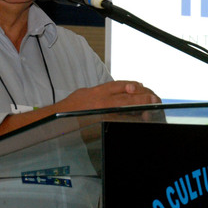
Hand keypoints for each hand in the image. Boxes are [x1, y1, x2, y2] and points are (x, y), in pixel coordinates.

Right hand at [0, 80, 159, 135]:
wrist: (52, 120)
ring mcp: (99, 111)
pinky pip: (118, 120)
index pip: (120, 85)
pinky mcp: (98, 122)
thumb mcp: (86, 94)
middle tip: (155, 99)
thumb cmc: (70, 109)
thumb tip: (124, 89)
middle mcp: (99, 99)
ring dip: (140, 107)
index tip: (145, 89)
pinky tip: (138, 119)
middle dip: (143, 97)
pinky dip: (129, 119)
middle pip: (127, 95)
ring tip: (151, 108)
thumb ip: (103, 92)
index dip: (135, 87)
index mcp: (97, 90)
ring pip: (125, 107)